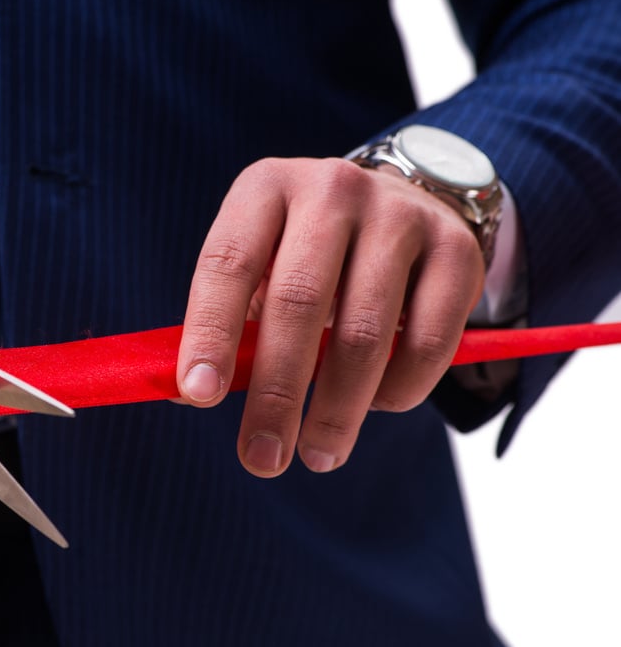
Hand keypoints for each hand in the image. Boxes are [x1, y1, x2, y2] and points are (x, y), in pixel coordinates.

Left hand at [176, 156, 484, 476]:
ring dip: (336, 410)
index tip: (199, 395)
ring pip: (364, 334)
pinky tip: (375, 407)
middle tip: (260, 458)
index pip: (228, 263)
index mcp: (265, 188)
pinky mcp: (457, 251)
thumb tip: (189, 395)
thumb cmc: (307, 253)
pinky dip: (398, 391)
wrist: (405, 204)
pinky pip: (428, 343)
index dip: (210, 332)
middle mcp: (332, 191)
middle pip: (298, 303)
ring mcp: (400, 216)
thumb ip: (228, 324)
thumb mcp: (259, 266)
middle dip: (275, 393)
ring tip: (317, 455)